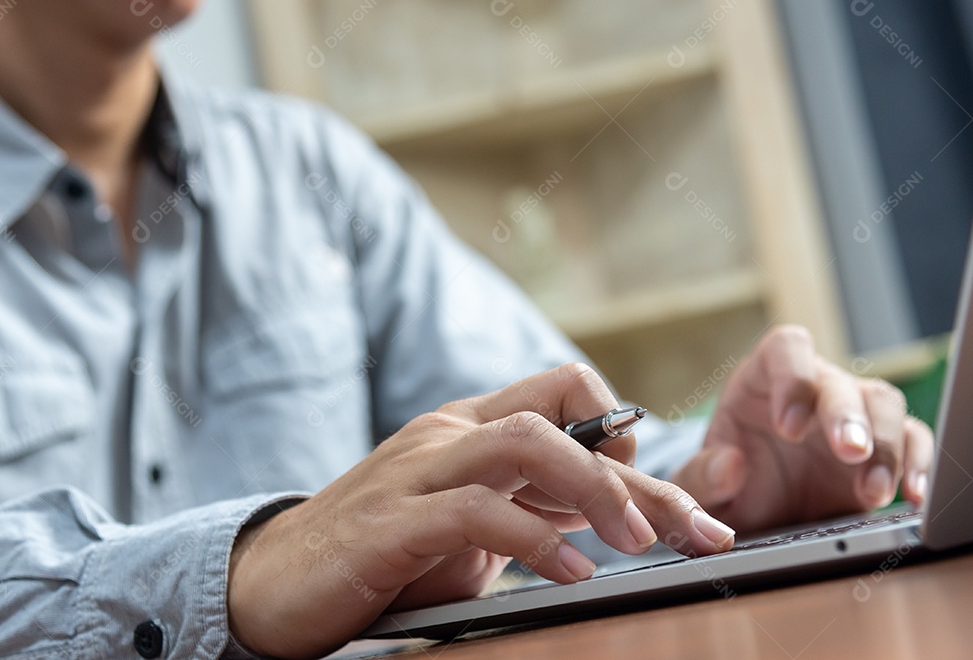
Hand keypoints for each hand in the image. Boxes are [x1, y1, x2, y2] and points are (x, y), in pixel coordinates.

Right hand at [227, 364, 735, 658]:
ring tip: (643, 541)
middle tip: (700, 527)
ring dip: (597, 489)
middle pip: (562, 420)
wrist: (272, 581)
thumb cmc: (380, 553)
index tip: (659, 484)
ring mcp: (419, 471)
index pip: (562, 391)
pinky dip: (537, 541)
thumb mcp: (466, 523)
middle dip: (641, 474)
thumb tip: (602, 510)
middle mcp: (447, 434)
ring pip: (526, 443)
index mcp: (467, 426)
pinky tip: (574, 573)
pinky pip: (480, 512)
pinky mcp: (396, 521)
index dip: (620, 427)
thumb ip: (525, 503)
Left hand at [673, 325, 934, 531]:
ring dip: (883, 444)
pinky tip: (910, 496)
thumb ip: (702, 477)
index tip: (787, 427)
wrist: (754, 512)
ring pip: (882, 404)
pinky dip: (916, 463)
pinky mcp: (880, 447)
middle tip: (848, 452)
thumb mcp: (699, 487)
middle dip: (847, 416)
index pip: (785, 349)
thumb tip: (729, 464)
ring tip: (872, 492)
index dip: (791, 378)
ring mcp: (850, 413)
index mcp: (761, 378)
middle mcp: (811, 387)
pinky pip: (912, 439)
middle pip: (839, 382)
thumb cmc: (726, 485)